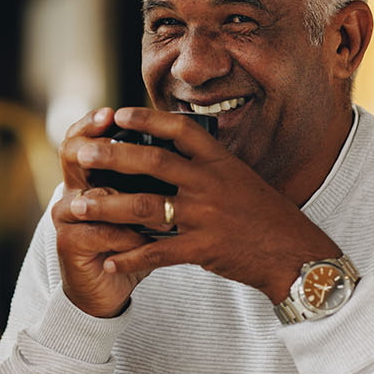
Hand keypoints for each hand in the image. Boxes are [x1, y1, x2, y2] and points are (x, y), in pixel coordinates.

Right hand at [53, 108, 155, 316]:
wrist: (106, 288)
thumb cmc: (131, 243)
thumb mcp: (143, 206)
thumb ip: (151, 179)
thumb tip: (183, 146)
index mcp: (90, 175)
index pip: (82, 137)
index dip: (92, 123)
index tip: (114, 113)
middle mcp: (73, 190)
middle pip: (72, 155)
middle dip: (99, 147)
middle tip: (117, 140)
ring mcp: (67, 217)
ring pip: (92, 196)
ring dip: (125, 202)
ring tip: (157, 207)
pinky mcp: (68, 243)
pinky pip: (98, 232)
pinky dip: (126, 236)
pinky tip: (146, 240)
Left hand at [65, 107, 340, 301]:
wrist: (296, 255)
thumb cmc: (266, 216)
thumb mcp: (241, 180)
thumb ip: (208, 166)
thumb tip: (175, 149)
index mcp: (220, 162)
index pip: (180, 129)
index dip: (147, 118)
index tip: (117, 113)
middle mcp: (210, 183)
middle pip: (152, 161)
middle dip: (112, 156)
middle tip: (81, 154)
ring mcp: (206, 216)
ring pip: (145, 206)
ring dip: (106, 207)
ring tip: (77, 207)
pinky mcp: (204, 248)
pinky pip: (158, 252)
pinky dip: (130, 257)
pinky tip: (108, 260)